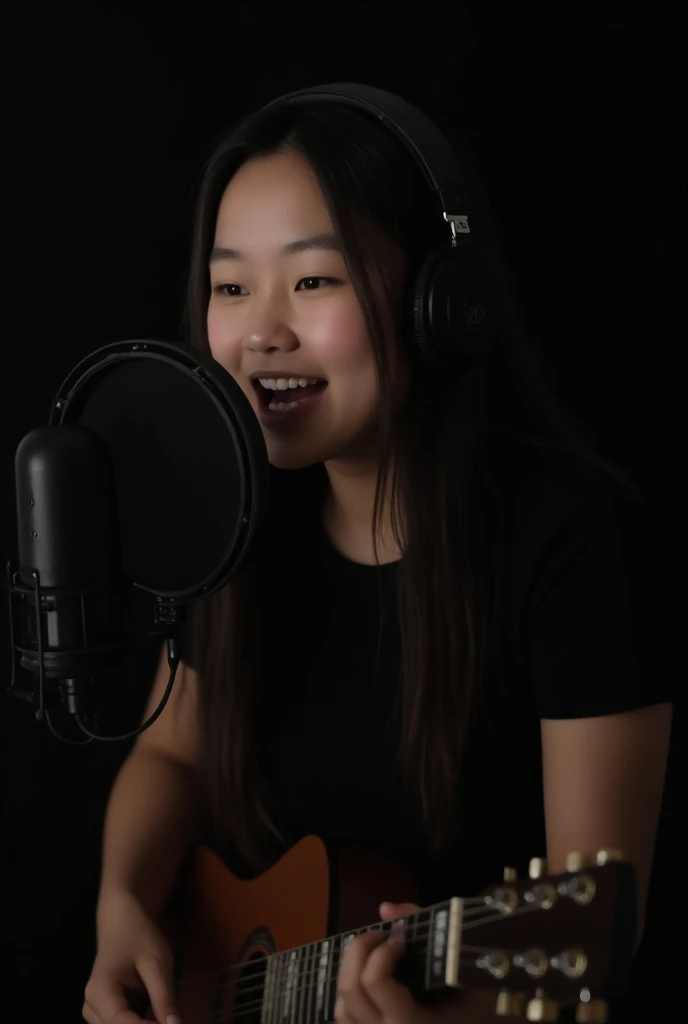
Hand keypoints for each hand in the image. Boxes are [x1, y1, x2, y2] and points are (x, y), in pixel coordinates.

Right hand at [82, 889, 179, 1023]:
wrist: (122, 921)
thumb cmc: (139, 936)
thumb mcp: (157, 963)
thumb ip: (164, 997)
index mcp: (99, 993)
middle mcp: (91, 1007)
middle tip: (174, 1020)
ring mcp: (95, 1012)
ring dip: (144, 1023)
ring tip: (166, 1015)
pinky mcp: (105, 1012)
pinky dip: (141, 1021)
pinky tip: (158, 1015)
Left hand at [334, 902, 464, 1023]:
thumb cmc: (477, 1006)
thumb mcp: (462, 967)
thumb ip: (427, 931)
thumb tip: (386, 909)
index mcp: (415, 1023)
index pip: (375, 982)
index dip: (381, 951)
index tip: (400, 938)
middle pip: (350, 988)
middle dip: (360, 950)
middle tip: (381, 937)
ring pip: (341, 1007)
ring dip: (353, 974)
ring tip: (376, 959)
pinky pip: (344, 1021)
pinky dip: (349, 998)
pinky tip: (370, 984)